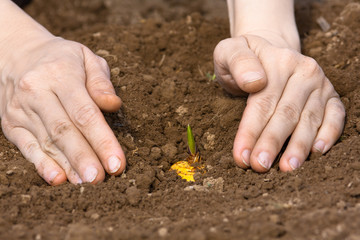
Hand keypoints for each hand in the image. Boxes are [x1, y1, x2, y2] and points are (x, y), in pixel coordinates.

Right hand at [0, 36, 125, 184]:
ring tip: (86, 183)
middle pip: (64, 131)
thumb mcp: (86, 58)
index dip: (102, 140)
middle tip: (101, 179)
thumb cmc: (61, 59)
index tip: (117, 162)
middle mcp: (37, 93)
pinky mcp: (11, 124)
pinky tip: (57, 179)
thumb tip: (114, 105)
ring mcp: (21, 110)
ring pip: (47, 142)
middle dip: (84, 157)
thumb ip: (101, 81)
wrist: (15, 54)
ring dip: (68, 165)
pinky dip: (42, 164)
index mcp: (60, 75)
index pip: (85, 113)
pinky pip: (27, 147)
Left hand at [213, 34, 344, 171]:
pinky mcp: (331, 95)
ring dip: (298, 146)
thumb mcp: (228, 51)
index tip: (241, 156)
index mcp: (278, 61)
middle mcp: (304, 71)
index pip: (263, 102)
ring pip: (309, 119)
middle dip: (272, 143)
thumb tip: (255, 81)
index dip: (251, 131)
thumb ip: (237, 61)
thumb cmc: (243, 61)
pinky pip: (336, 116)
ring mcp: (320, 84)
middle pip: (286, 114)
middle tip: (260, 166)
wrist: (269, 51)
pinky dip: (329, 134)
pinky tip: (317, 152)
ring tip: (287, 168)